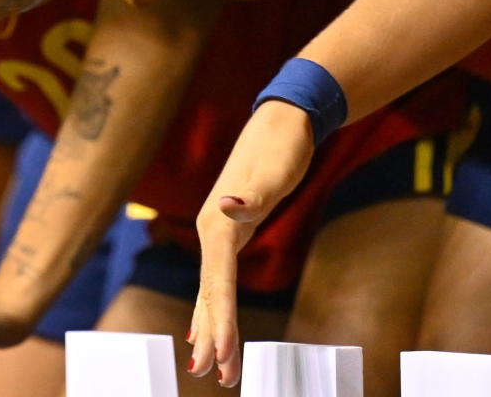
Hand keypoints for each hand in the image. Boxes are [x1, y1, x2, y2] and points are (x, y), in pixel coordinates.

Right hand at [189, 101, 316, 387]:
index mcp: (217, 223)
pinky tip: (206, 326)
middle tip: (217, 375)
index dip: (221, 321)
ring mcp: (220, 231)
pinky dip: (213, 306)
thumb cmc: (281, 145)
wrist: (283, 118)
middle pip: (210, 293)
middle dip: (212, 336)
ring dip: (211, 328)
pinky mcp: (232, 232)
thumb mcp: (273, 170)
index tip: (223, 354)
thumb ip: (250, 193)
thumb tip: (228, 207)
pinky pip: (218, 280)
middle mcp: (212, 230)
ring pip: (212, 290)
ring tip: (213, 366)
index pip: (218, 283)